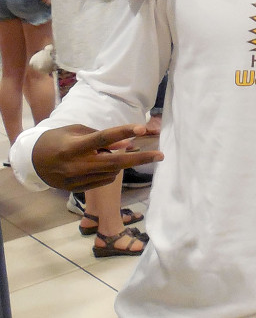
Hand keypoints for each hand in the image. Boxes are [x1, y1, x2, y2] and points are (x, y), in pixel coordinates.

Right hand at [32, 123, 163, 190]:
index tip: (142, 128)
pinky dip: (110, 171)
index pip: (104, 138)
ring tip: (109, 153)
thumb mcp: (76, 132)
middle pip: (115, 163)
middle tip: (161, 155)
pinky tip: (102, 164)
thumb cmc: (57, 139)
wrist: (32, 162)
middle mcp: (77, 164)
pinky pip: (104, 181)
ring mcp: (77, 179)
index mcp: (75, 146)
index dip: (123, 132)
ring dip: (120, 163)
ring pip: (112, 172)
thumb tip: (126, 143)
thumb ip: (101, 138)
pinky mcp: (77, 189)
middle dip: (141, 159)